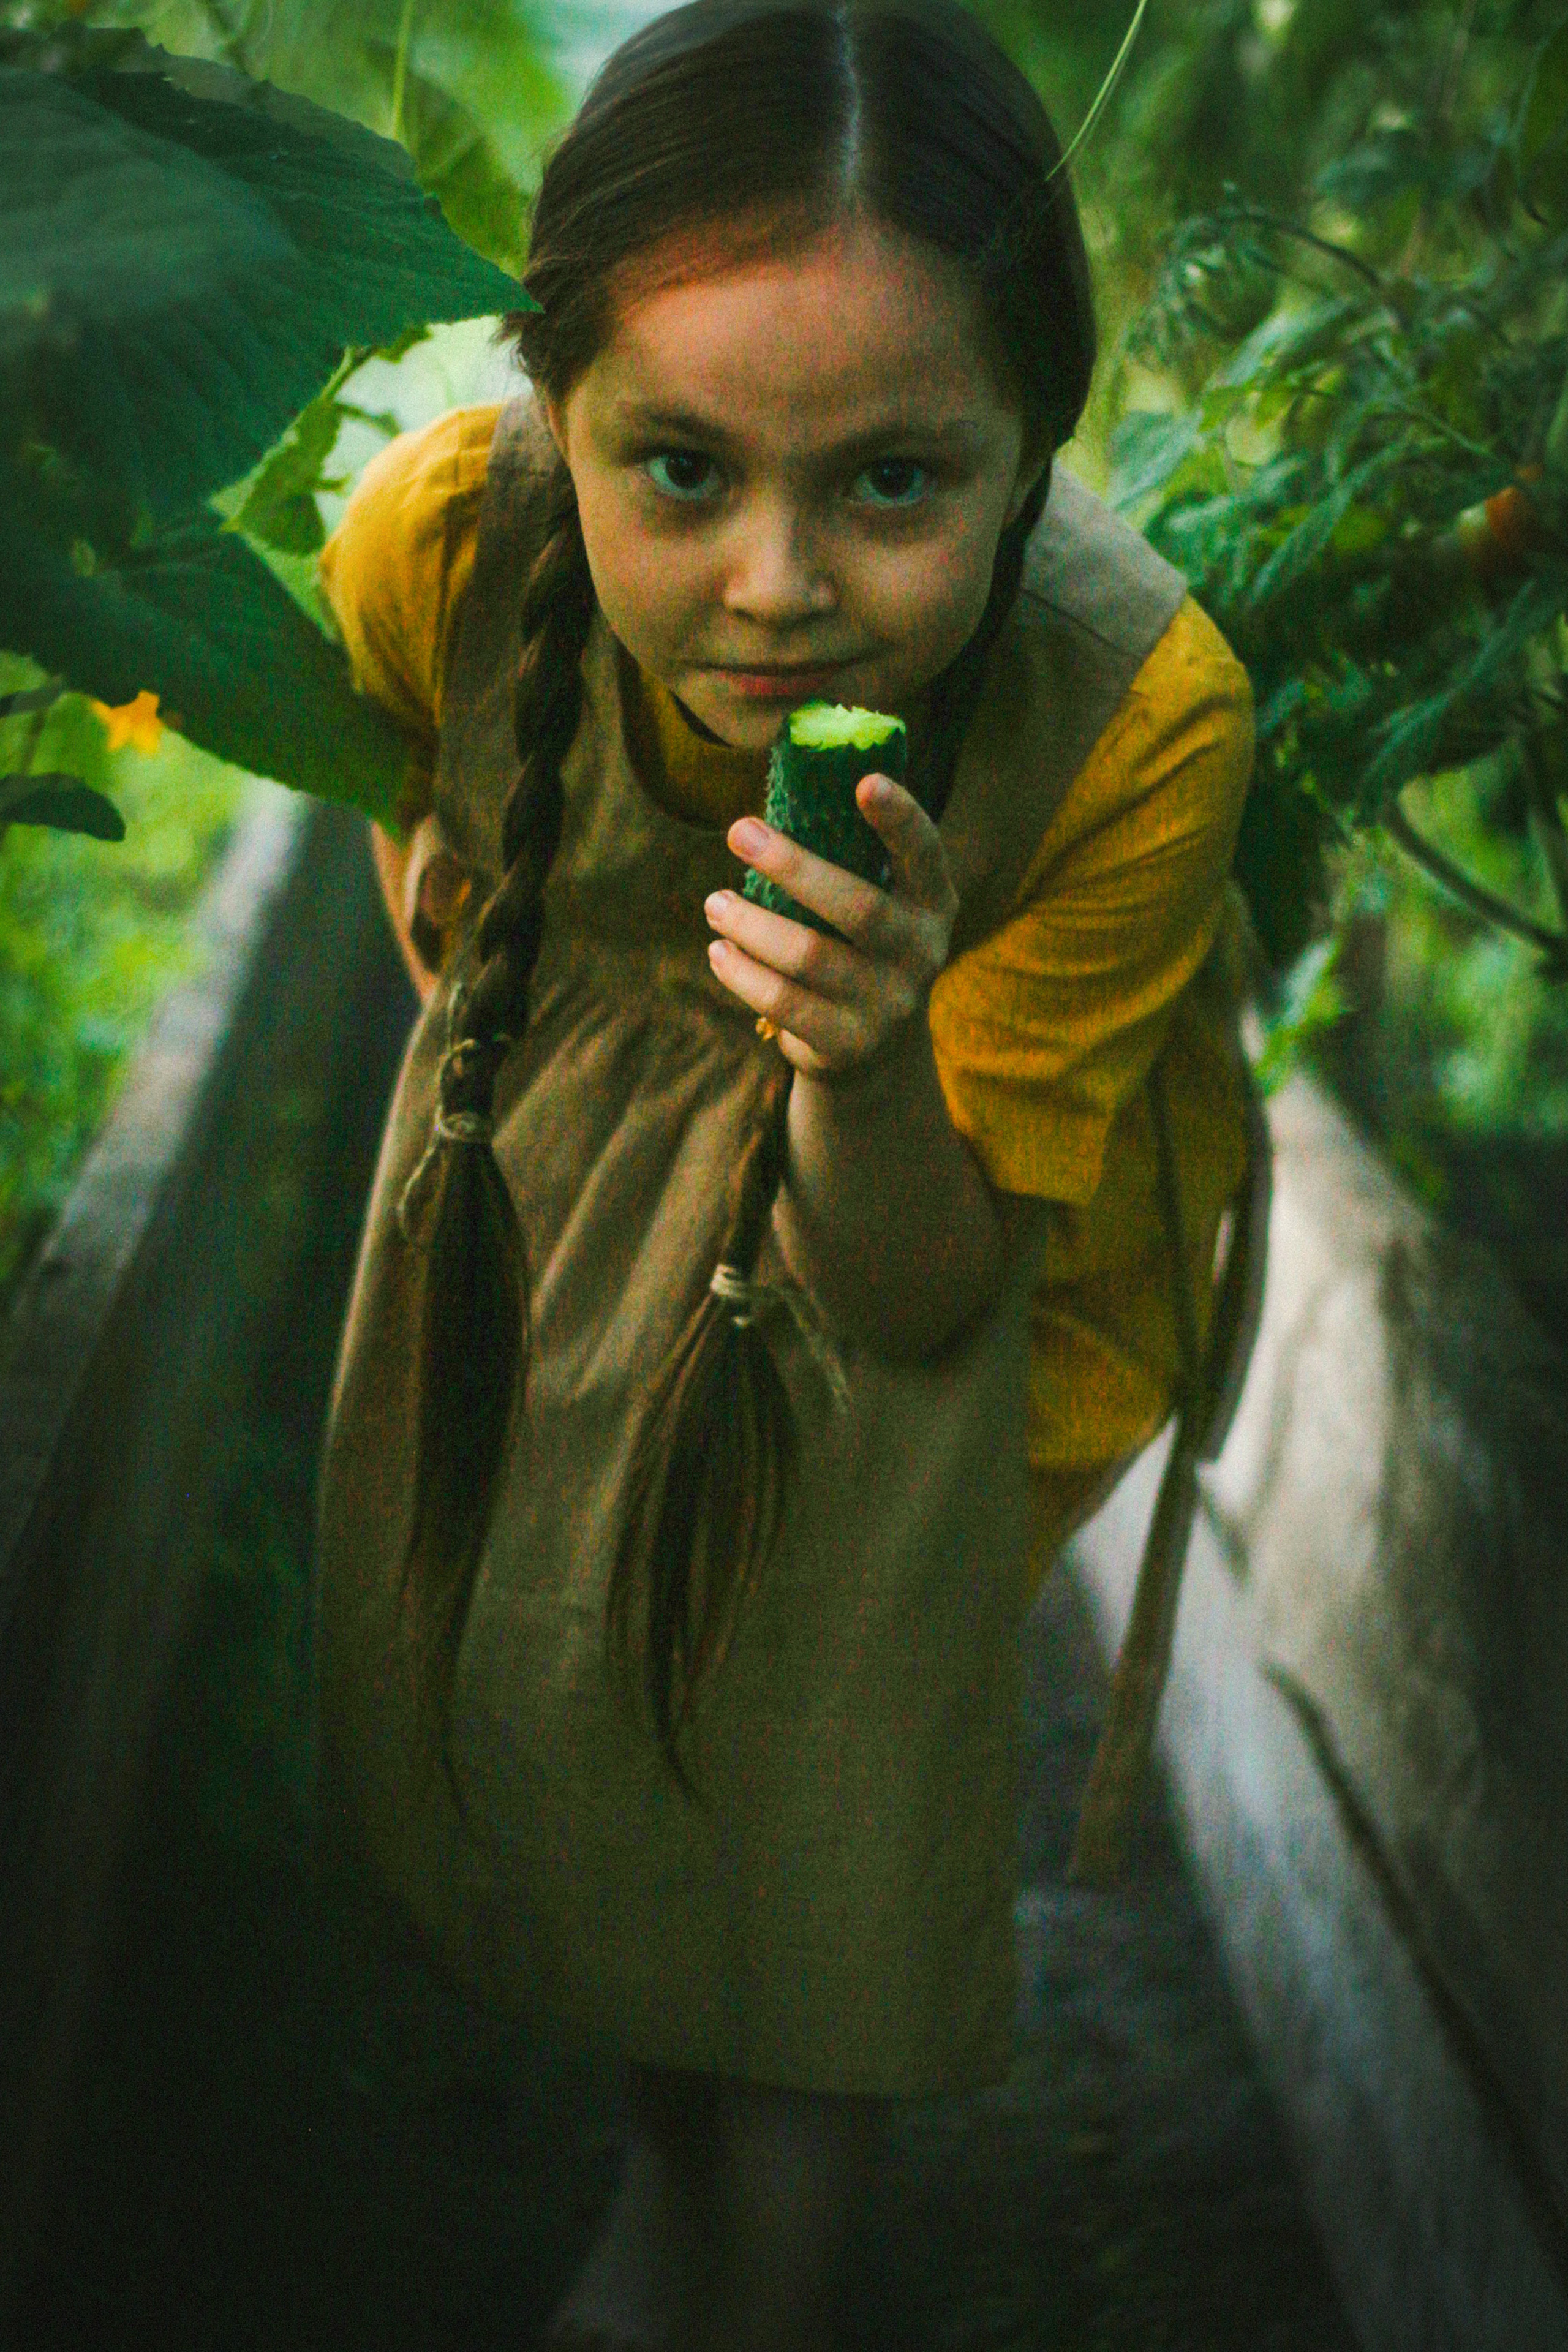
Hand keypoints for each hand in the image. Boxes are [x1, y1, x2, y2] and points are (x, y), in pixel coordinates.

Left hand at [704, 773, 958, 1083]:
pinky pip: (784, 1002)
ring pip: (809, 956)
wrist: (876, 1050)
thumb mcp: (877, 904)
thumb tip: (769, 813)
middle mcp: (922, 952)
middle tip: (739, 831)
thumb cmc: (860, 949)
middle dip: (792, 865)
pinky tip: (719, 952)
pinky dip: (742, 972)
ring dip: (751, 924)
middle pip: (856, 906)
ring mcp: (890, 1003)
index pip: (924, 854)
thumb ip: (850, 864)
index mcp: (934, 902)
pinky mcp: (850, 1044)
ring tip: (716, 903)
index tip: (865, 780)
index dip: (899, 818)